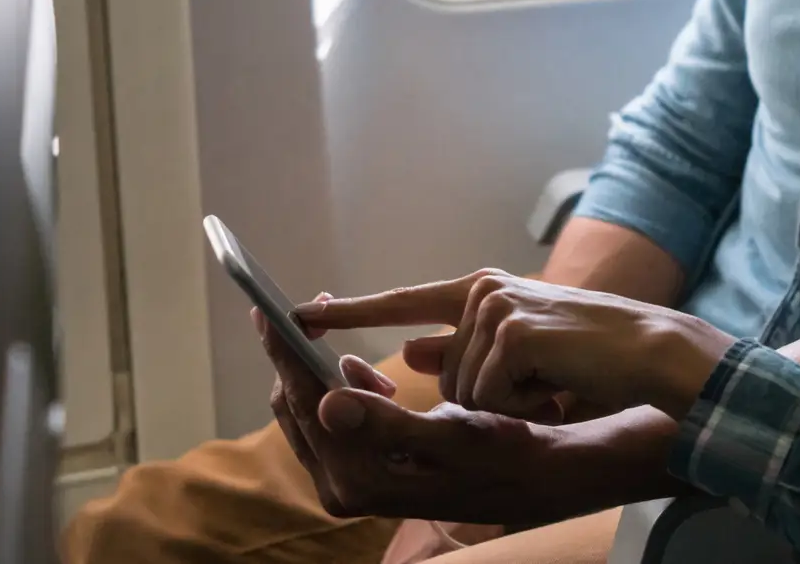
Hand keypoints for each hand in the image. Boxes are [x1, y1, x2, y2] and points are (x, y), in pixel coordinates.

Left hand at [256, 306, 585, 525]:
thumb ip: (387, 423)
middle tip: (308, 316)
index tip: (266, 311)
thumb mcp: (451, 433)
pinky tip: (371, 380)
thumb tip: (328, 404)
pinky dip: (341, 393)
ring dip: (321, 376)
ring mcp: (350, 485)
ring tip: (349, 352)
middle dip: (297, 360)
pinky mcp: (363, 477)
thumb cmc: (501, 452)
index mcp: (358, 479)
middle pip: (294, 409)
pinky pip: (331, 424)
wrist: (533, 481)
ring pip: (310, 415)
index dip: (285, 352)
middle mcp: (344, 488)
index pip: (303, 402)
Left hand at [296, 270, 735, 419]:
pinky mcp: (513, 330)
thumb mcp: (520, 354)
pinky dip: (522, 408)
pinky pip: (488, 397)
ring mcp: (496, 307)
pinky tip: (557, 391)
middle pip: (437, 372)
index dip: (349, 310)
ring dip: (505, 408)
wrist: (652, 354)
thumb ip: (463, 349)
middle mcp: (482, 290)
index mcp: (481, 291)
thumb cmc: (591, 358)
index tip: (293, 313)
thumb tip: (409, 350)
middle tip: (524, 395)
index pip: (403, 302)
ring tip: (552, 391)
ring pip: (461, 393)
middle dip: (473, 402)